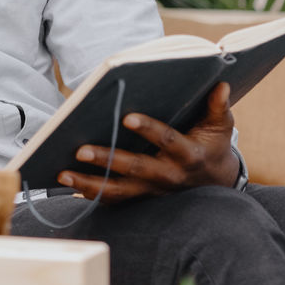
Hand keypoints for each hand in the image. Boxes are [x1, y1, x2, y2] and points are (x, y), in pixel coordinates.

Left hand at [59, 82, 239, 202]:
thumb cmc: (211, 146)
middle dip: (107, 159)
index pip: (166, 140)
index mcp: (187, 155)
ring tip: (63, 172)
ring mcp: (153, 191)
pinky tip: (70, 185)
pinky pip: (114, 200)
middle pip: (135, 168)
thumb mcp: (220, 127)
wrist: (216, 183)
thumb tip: (221, 84)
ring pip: (119, 190)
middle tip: (80, 149)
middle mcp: (168, 176)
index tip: (126, 117)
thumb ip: (218, 107)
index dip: (148, 129)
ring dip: (90, 182)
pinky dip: (92, 193)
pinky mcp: (142, 199)